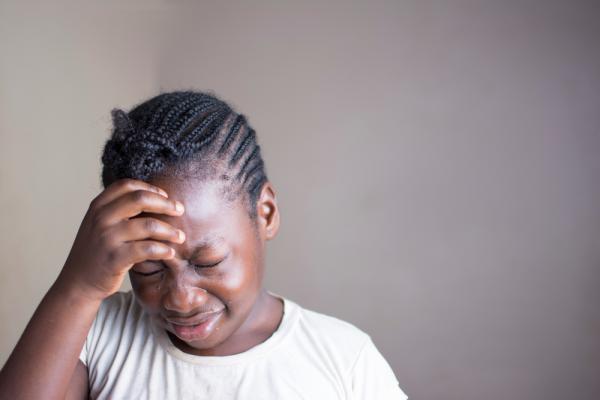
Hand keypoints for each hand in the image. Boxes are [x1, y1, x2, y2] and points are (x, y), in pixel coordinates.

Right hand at [58, 178, 184, 300]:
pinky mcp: (114, 259)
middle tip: (180, 210)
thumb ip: (118, 210)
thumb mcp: (100, 224)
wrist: (77, 283)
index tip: (165, 196)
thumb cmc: (97, 251)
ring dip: (170, 230)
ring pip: (148, 226)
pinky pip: (147, 249)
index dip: (150, 188)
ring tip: (181, 236)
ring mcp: (107, 238)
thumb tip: (154, 197)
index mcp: (98, 206)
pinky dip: (163, 250)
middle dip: (165, 203)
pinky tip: (170, 253)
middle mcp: (101, 218)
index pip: (127, 185)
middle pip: (140, 199)